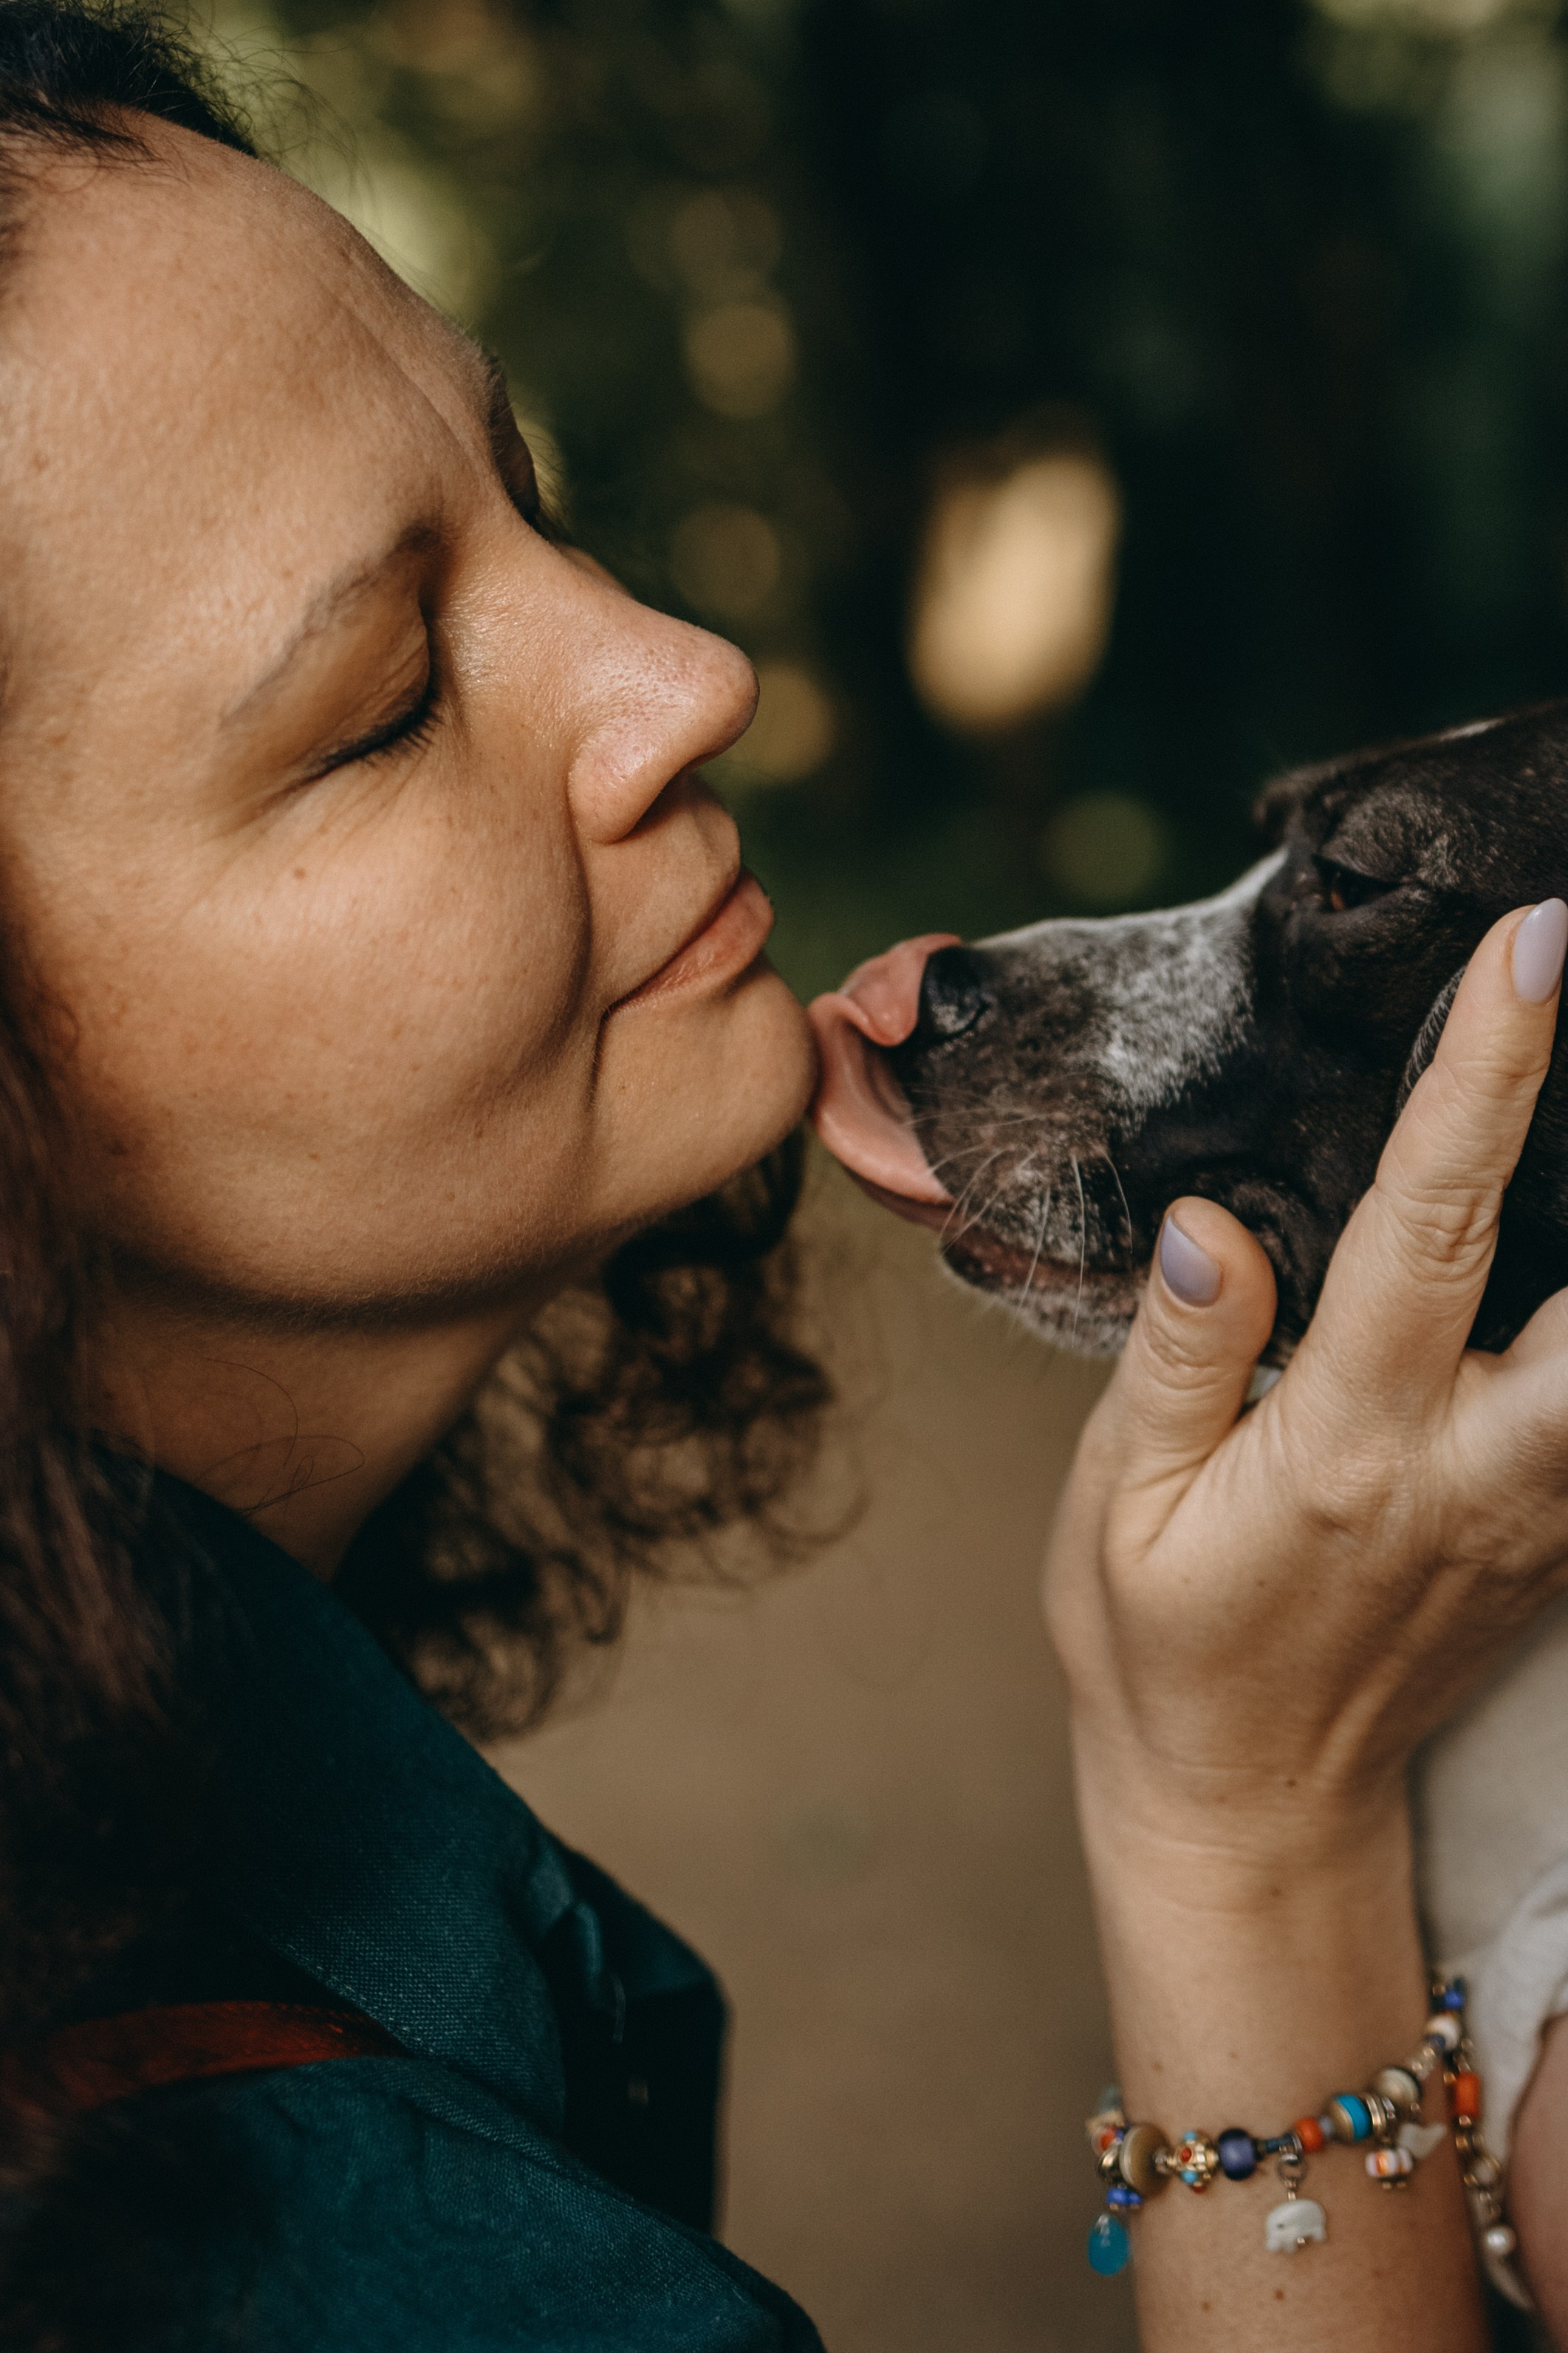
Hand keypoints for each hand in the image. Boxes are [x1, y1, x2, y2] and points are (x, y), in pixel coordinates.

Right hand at [1047, 898, 1567, 1876]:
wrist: (1250, 1807)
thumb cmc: (1163, 1649)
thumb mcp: (1123, 1503)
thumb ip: (1181, 1354)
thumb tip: (1214, 1217)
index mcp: (1348, 1446)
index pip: (1429, 1224)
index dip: (1485, 1075)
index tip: (1534, 945)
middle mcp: (1476, 1469)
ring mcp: (1539, 1508)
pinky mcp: (1559, 1532)